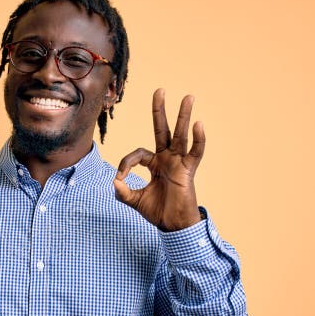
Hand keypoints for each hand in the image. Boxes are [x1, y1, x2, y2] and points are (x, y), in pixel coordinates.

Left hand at [113, 88, 204, 230]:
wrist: (172, 226)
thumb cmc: (157, 212)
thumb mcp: (134, 201)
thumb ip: (122, 192)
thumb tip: (115, 181)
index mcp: (154, 163)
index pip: (137, 153)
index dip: (126, 163)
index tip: (120, 178)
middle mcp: (166, 158)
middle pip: (162, 129)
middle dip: (159, 110)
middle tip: (159, 90)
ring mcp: (178, 162)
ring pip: (180, 135)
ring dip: (183, 116)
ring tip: (188, 97)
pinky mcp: (188, 170)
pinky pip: (196, 152)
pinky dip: (199, 139)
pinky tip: (199, 123)